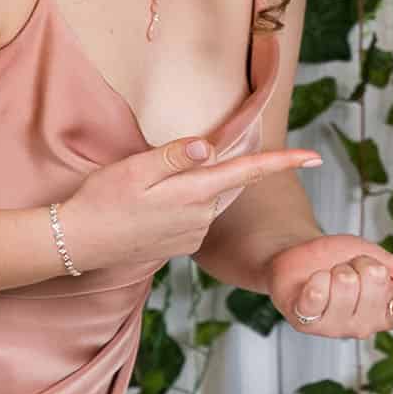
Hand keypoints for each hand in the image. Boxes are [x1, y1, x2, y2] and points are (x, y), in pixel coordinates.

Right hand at [56, 135, 320, 273]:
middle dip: (224, 168)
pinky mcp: (183, 245)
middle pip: (230, 182)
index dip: (284, 162)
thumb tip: (211, 148)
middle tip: (186, 162)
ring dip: (197, 186)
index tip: (315, 157)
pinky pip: (197, 216)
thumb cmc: (102, 200)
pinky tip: (153, 205)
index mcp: (195, 192)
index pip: (249, 171)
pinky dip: (184, 204)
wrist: (77, 244)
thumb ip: (175, 156)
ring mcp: (194, 234)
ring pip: (211, 199)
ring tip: (152, 188)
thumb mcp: (134, 169)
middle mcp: (202, 216)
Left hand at [267, 233, 392, 336]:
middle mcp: (363, 324)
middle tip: (349, 268)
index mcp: (385, 311)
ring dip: (338, 268)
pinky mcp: (305, 320)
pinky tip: (312, 283)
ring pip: (347, 283)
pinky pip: (318, 293)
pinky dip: (315, 279)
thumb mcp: (385, 263)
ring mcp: (333, 326)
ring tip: (329, 276)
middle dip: (362, 262)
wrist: (299, 255)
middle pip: (376, 280)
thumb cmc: (342, 261)